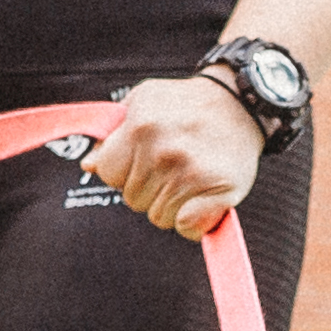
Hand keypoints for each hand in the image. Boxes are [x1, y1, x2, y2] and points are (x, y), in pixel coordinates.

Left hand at [89, 74, 264, 239]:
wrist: (241, 102)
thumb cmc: (187, 105)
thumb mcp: (143, 103)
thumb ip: (112, 134)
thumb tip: (89, 164)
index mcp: (140, 125)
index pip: (108, 174)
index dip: (124, 171)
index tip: (143, 161)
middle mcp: (163, 150)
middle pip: (133, 200)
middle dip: (148, 190)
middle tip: (173, 167)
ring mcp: (191, 173)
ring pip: (159, 217)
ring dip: (172, 206)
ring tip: (189, 179)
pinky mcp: (218, 192)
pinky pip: (187, 228)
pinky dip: (194, 223)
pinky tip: (202, 200)